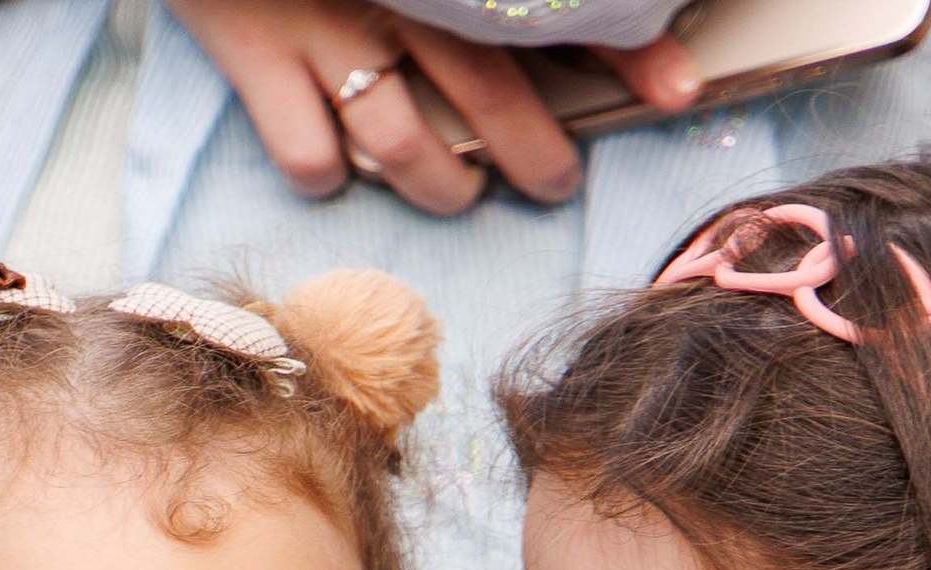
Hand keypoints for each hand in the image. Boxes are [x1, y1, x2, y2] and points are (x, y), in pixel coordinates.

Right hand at [166, 0, 592, 210]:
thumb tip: (561, 14)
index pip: (551, 11)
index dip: (625, 46)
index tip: (676, 87)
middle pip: (489, 88)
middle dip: (535, 153)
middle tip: (555, 181)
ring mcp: (321, 27)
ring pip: (401, 142)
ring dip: (442, 184)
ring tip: (463, 190)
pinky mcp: (254, 55)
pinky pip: (305, 151)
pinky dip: (328, 175)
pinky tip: (342, 172)